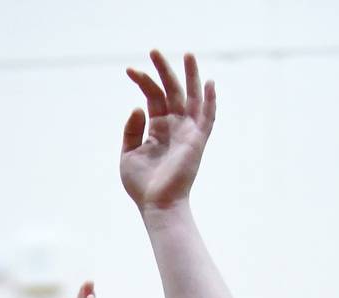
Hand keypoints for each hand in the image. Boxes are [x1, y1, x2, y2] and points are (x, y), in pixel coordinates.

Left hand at [120, 50, 214, 214]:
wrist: (157, 205)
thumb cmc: (142, 185)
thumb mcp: (128, 155)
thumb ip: (131, 131)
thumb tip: (137, 107)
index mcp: (157, 128)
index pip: (153, 97)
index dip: (143, 82)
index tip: (129, 71)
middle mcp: (174, 126)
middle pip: (172, 91)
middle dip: (164, 70)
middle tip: (154, 50)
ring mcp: (186, 132)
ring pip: (191, 97)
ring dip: (190, 76)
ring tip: (187, 54)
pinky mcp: (196, 141)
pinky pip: (207, 117)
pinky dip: (210, 101)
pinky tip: (209, 83)